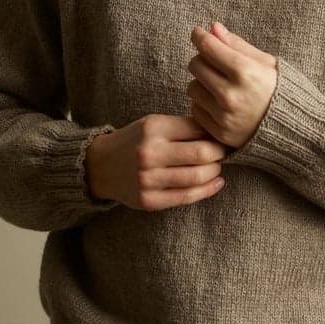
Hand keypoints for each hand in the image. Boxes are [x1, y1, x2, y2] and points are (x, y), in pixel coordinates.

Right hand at [84, 114, 229, 210]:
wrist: (101, 166)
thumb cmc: (136, 141)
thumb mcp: (155, 123)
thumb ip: (185, 126)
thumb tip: (220, 132)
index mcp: (153, 128)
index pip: (198, 130)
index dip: (216, 135)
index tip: (223, 138)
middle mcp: (149, 153)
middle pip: (202, 154)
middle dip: (220, 154)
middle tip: (223, 153)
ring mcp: (147, 179)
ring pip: (197, 177)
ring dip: (215, 172)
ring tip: (217, 167)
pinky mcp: (148, 200)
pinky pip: (186, 197)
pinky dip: (207, 190)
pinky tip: (216, 183)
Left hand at [186, 21, 278, 148]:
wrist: (295, 127)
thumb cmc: (282, 89)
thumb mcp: (266, 62)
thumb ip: (237, 45)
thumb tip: (213, 28)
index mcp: (245, 72)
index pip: (208, 47)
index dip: (199, 36)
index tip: (198, 33)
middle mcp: (231, 94)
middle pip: (196, 65)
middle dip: (203, 59)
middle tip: (215, 62)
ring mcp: (224, 116)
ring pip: (192, 87)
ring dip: (202, 83)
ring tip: (220, 85)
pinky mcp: (220, 132)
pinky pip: (196, 110)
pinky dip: (205, 104)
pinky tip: (221, 103)